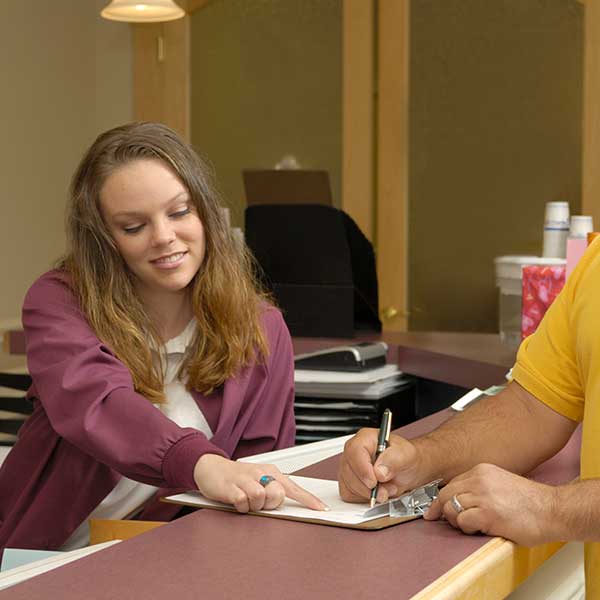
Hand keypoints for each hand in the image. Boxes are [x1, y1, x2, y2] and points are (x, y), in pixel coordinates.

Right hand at [193, 454, 328, 512]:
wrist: (210, 468)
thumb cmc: (238, 477)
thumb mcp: (259, 480)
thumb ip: (275, 490)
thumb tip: (290, 503)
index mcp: (270, 471)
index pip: (293, 487)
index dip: (308, 499)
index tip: (321, 509)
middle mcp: (259, 472)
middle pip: (277, 494)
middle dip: (270, 503)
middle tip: (259, 502)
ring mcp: (244, 479)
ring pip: (260, 498)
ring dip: (254, 506)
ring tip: (246, 501)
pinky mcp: (230, 487)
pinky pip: (243, 502)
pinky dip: (241, 506)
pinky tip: (236, 501)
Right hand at [338, 428, 423, 503]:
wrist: (409, 470)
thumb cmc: (405, 458)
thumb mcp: (407, 454)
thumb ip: (394, 460)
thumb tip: (379, 471)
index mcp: (366, 438)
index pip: (355, 451)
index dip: (362, 468)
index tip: (374, 482)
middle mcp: (354, 452)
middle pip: (349, 471)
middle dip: (368, 486)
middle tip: (386, 488)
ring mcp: (349, 467)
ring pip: (348, 485)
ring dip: (368, 494)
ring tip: (385, 489)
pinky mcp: (348, 482)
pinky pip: (348, 494)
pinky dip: (363, 498)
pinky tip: (375, 493)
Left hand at [424, 463, 556, 546]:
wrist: (552, 509)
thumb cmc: (530, 502)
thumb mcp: (499, 482)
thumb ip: (479, 487)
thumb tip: (458, 499)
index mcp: (481, 471)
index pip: (450, 483)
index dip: (440, 500)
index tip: (434, 510)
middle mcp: (479, 479)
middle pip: (445, 494)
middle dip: (442, 511)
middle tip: (449, 522)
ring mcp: (483, 495)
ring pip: (450, 507)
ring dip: (456, 521)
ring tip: (471, 525)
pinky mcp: (488, 513)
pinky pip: (462, 520)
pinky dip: (466, 528)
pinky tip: (479, 529)